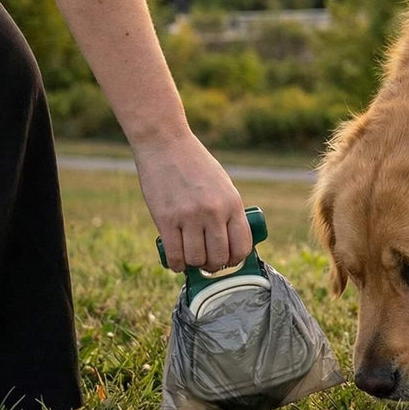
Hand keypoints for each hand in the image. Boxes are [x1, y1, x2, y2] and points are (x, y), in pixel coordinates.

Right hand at [132, 130, 251, 271]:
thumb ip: (227, 209)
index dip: (236, 259)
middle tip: (208, 261)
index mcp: (232, 202)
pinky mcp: (165, 219)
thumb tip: (230, 240)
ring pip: (196, 259)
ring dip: (194, 265)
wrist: (166, 144)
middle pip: (219, 257)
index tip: (229, 259)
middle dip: (215, 265)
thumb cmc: (195, 164)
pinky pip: (174, 255)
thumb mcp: (222, 184)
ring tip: (192, 259)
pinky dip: (177, 265)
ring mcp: (189, 216)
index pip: (242, 245)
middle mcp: (214, 212)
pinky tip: (177, 262)